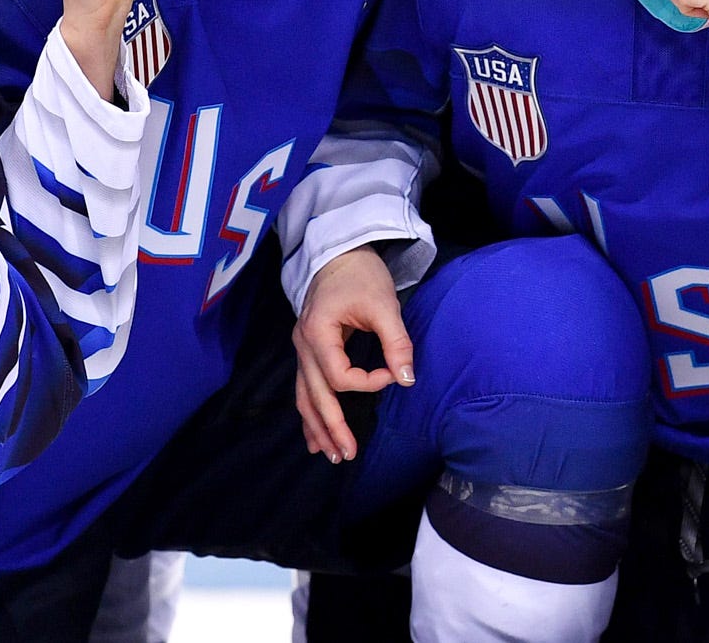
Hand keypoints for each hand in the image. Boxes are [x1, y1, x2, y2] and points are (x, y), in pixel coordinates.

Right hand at [293, 245, 412, 461]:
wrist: (340, 252)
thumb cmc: (361, 275)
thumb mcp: (384, 304)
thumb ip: (396, 342)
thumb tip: (407, 378)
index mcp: (318, 332)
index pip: (338, 376)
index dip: (367, 383)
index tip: (391, 375)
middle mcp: (303, 344)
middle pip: (313, 395)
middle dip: (330, 427)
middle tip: (346, 455)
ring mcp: (302, 348)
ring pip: (304, 396)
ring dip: (316, 426)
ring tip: (329, 454)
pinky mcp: (308, 350)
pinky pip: (304, 387)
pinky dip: (310, 412)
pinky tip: (314, 435)